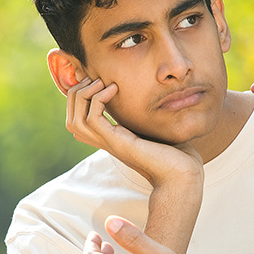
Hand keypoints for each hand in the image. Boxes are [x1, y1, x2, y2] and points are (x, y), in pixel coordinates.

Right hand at [65, 77, 203, 187]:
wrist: (183, 174)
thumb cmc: (175, 152)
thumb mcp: (154, 127)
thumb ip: (144, 113)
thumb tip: (148, 93)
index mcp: (111, 138)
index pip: (77, 121)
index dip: (78, 99)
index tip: (96, 81)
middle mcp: (106, 141)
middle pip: (70, 120)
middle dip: (76, 94)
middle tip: (95, 79)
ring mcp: (110, 143)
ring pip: (75, 120)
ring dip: (83, 95)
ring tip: (100, 82)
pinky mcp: (117, 141)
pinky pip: (92, 119)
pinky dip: (98, 99)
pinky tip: (114, 89)